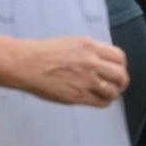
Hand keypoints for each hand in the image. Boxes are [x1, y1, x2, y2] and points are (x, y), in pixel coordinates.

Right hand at [10, 36, 128, 106]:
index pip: (119, 57)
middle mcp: (92, 63)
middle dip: (121, 81)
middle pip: (121, 75)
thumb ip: (89, 52)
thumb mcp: (71, 43)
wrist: (24, 63)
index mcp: (90, 47)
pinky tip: (98, 100)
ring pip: (113, 91)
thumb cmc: (42, 53)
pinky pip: (101, 102)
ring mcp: (86, 80)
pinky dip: (103, 102)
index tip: (117, 70)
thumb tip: (101, 61)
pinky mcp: (78, 96)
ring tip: (106, 94)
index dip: (120, 65)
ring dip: (112, 93)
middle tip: (117, 85)